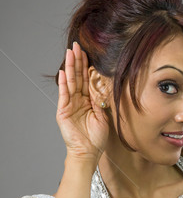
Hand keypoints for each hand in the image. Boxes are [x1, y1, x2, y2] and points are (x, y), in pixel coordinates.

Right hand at [56, 41, 109, 163]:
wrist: (88, 152)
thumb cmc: (97, 138)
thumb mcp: (103, 116)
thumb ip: (101, 101)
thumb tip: (103, 84)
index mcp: (88, 101)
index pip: (87, 80)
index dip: (87, 66)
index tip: (88, 52)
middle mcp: (78, 101)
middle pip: (77, 77)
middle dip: (77, 61)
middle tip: (77, 45)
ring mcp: (69, 105)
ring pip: (70, 82)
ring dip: (70, 67)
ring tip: (70, 53)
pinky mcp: (63, 111)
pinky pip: (64, 95)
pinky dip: (63, 84)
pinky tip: (63, 72)